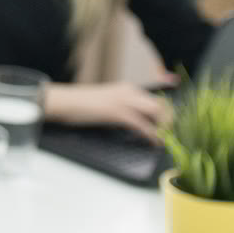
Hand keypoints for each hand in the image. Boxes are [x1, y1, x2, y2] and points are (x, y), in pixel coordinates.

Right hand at [42, 81, 168, 140]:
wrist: (63, 102)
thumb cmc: (80, 105)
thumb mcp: (106, 104)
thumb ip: (122, 110)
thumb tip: (137, 125)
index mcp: (127, 89)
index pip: (156, 99)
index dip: (167, 115)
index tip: (169, 127)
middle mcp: (129, 91)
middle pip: (161, 105)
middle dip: (169, 122)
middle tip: (170, 136)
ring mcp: (124, 101)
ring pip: (156, 112)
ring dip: (164, 128)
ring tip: (165, 140)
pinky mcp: (117, 112)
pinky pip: (142, 125)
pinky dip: (151, 135)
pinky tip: (153, 143)